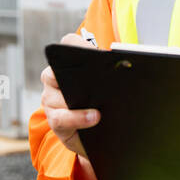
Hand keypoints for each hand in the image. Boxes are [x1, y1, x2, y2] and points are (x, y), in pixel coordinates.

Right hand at [40, 33, 101, 179]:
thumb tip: (128, 64)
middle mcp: (53, 80)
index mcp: (67, 64)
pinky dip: (78, 118)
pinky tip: (94, 118)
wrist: (100, 133)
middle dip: (70, 76)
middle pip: (53, 72)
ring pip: (53, 97)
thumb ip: (112, 73)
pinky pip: (60, 118)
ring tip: (98, 110)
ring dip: (74, 103)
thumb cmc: (104, 103)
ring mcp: (50, 100)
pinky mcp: (55, 120)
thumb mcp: (109, 85)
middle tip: (91, 79)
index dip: (77, 45)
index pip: (67, 45)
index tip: (93, 52)